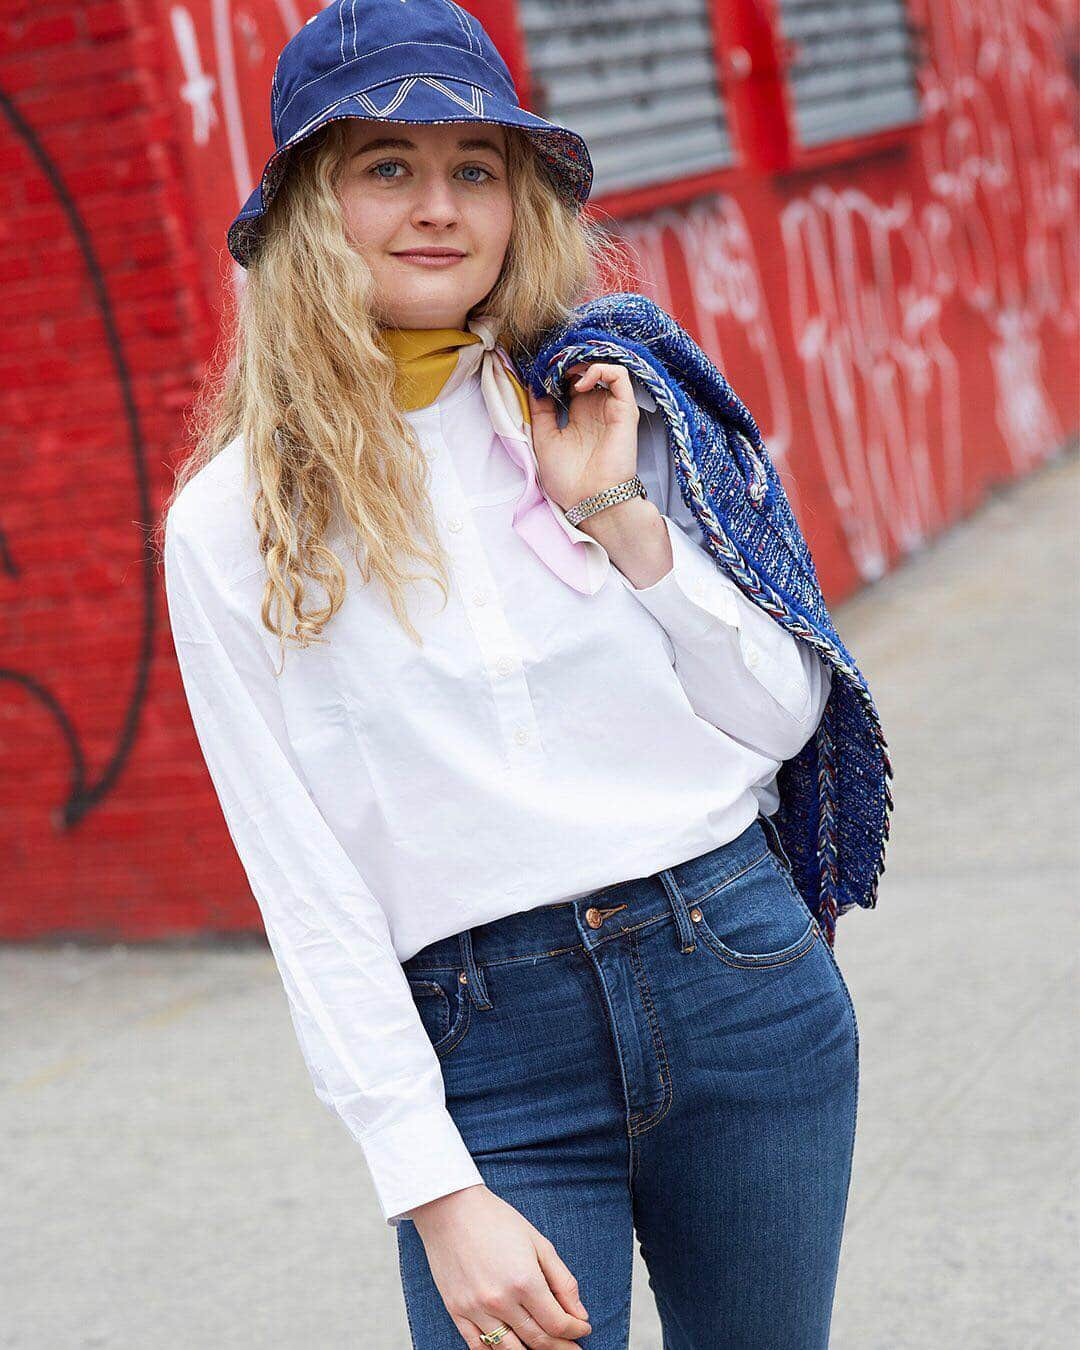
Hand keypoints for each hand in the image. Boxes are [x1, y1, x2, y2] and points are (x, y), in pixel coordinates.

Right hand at [409, 1185, 592, 1347]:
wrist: (450, 1209)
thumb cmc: (496, 1220)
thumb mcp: (538, 1243)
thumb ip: (563, 1281)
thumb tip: (580, 1315)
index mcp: (524, 1280)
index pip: (557, 1323)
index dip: (575, 1330)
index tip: (583, 1328)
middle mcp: (500, 1301)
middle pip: (538, 1340)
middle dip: (561, 1347)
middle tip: (572, 1347)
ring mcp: (475, 1309)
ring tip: (546, 1348)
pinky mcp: (456, 1311)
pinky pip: (478, 1348)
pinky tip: (512, 1347)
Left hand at [525, 361, 639, 512]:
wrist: (589, 500)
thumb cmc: (568, 480)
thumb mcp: (543, 439)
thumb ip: (540, 410)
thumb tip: (534, 383)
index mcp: (578, 417)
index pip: (570, 381)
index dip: (555, 372)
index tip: (539, 371)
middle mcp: (595, 410)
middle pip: (586, 370)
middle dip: (567, 362)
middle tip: (550, 364)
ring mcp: (610, 408)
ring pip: (604, 367)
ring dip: (582, 362)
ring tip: (565, 371)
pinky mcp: (624, 410)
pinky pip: (620, 375)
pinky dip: (600, 369)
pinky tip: (580, 383)